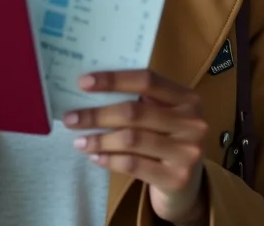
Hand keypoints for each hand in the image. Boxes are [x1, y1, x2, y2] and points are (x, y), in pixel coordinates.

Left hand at [64, 70, 207, 224]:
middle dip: (97, 115)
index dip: (113, 79)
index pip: (147, 80)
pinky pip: (133, 165)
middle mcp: (192, 123)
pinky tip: (94, 156)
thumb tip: (90, 88)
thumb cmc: (167, 137)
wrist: (189, 183)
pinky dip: (109, 159)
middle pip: (134, 112)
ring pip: (131, 140)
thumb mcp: (162, 113)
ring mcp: (186, 152)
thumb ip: (139, 99)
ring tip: (79, 140)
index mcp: (187, 98)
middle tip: (71, 118)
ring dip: (99, 139)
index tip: (83, 82)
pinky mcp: (176, 178)